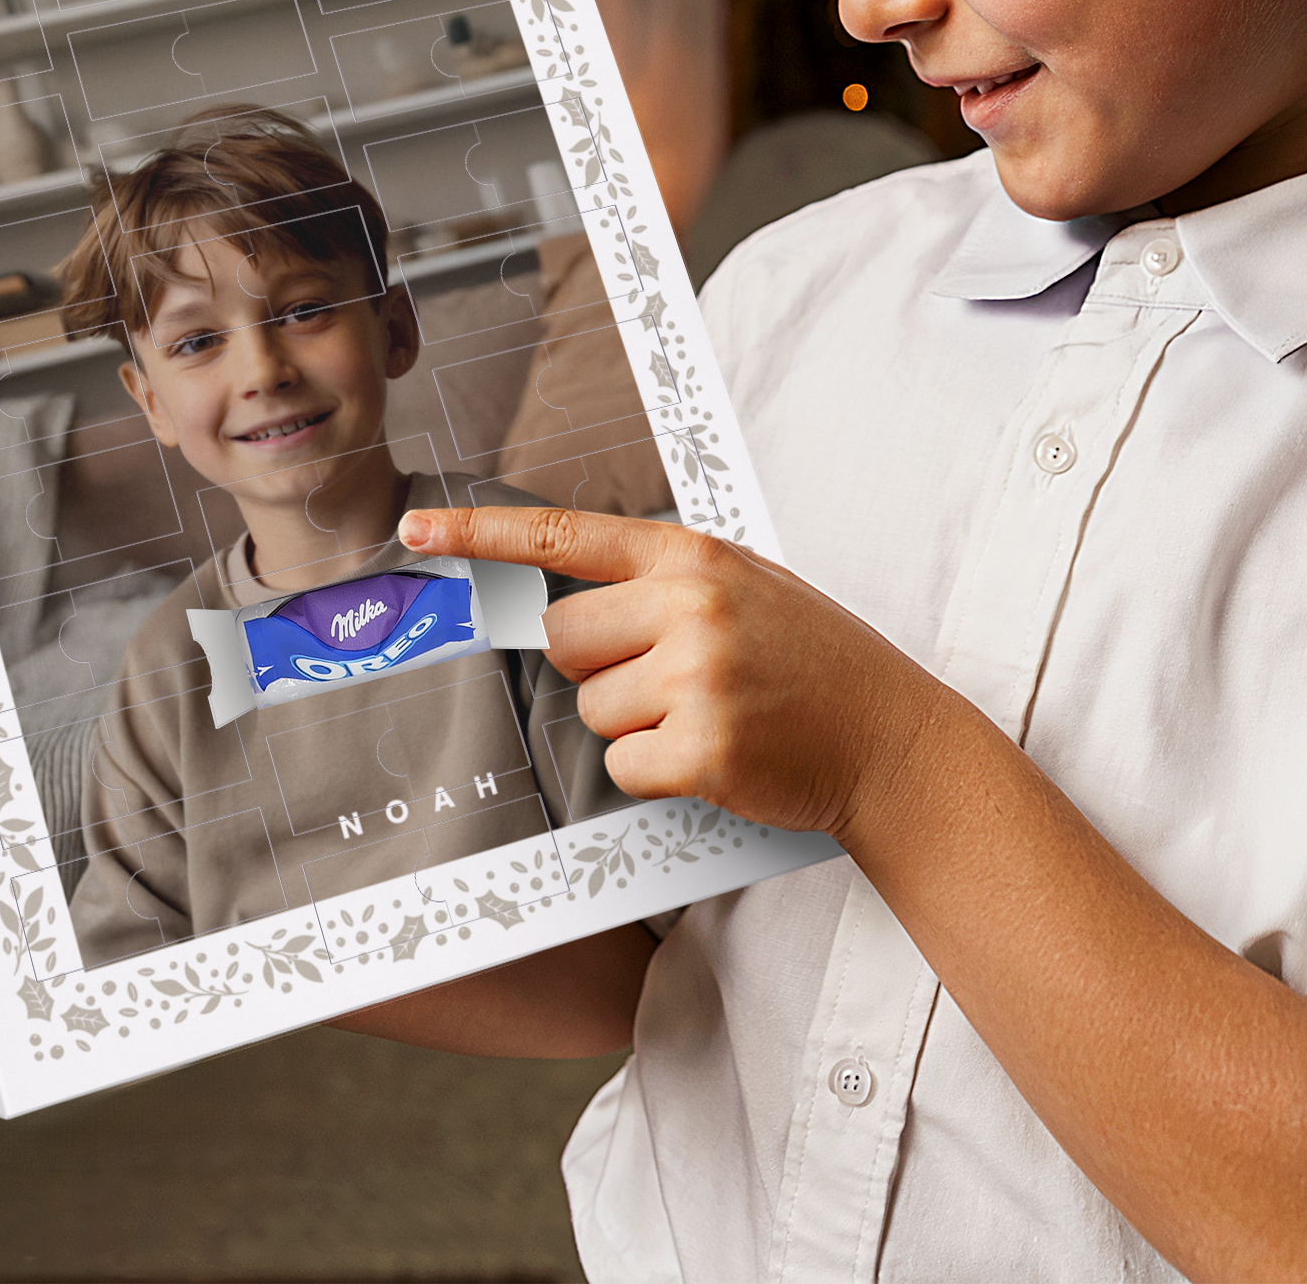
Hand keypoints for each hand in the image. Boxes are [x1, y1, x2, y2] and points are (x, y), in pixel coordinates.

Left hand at [399, 507, 943, 836]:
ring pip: (590, 711)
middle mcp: (687, 605)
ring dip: (635, 725)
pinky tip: (715, 757)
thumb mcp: (744, 586)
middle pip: (561, 642)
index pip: (563, 536)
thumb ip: (662, 583)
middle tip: (666, 679)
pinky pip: (622, 767)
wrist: (889, 736)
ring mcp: (695, 676)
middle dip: (597, 668)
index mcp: (692, 556)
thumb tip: (567, 605)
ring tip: (709, 715)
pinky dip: (656, 774)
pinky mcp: (701, 748)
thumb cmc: (812, 661)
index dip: (480, 535)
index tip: (417, 532)